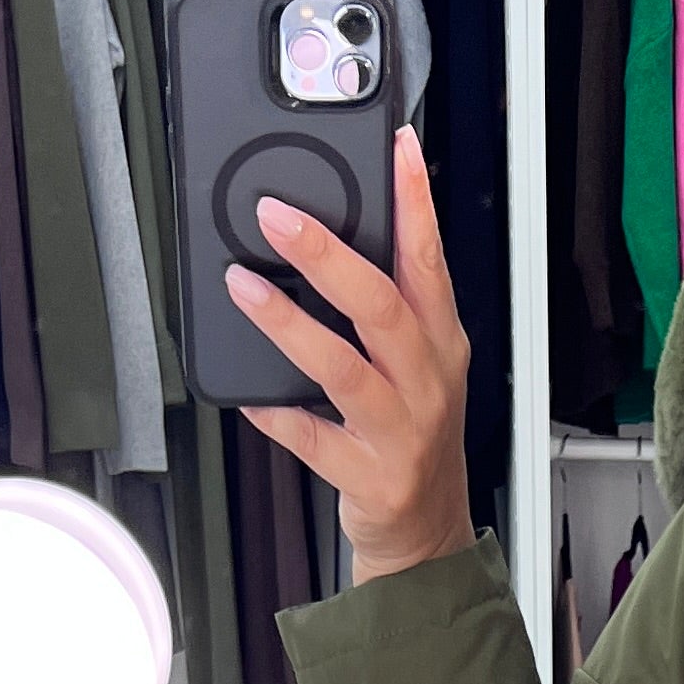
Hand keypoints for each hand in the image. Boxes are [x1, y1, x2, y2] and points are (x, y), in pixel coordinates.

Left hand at [228, 126, 473, 582]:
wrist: (426, 536)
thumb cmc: (414, 439)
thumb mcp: (421, 364)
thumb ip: (392, 303)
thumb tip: (330, 234)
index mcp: (441, 343)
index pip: (430, 260)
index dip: (416, 201)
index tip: (397, 147)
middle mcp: (427, 383)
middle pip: (382, 306)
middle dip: (328, 255)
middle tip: (276, 216)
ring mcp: (401, 433)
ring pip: (344, 368)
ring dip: (288, 323)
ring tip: (243, 287)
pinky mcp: (370, 478)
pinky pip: (312, 438)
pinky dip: (277, 413)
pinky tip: (251, 395)